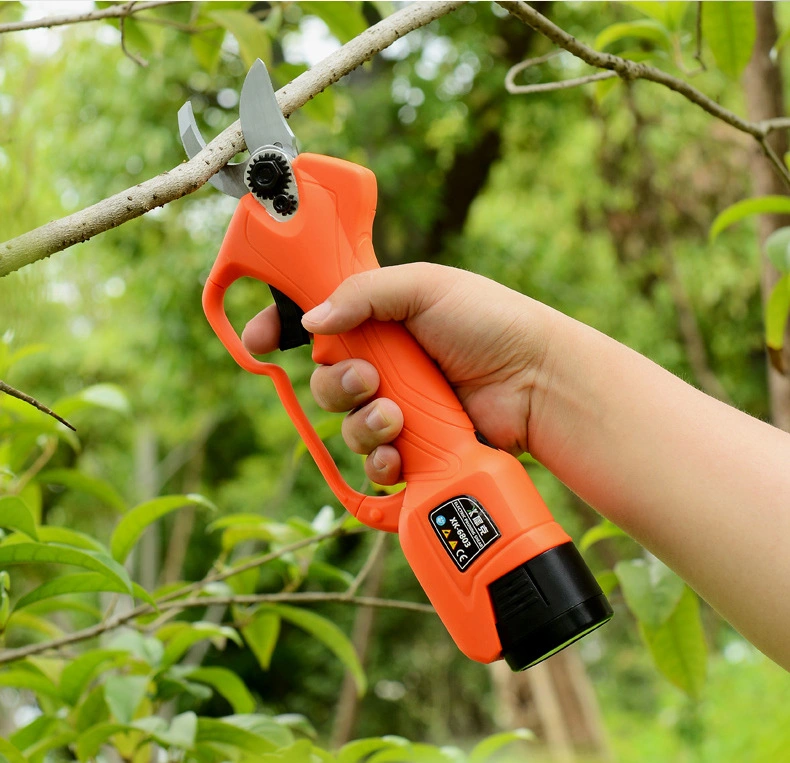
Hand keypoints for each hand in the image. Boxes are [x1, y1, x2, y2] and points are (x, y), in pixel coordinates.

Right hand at [242, 263, 554, 484]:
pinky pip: (375, 463)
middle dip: (337, 385)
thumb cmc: (489, 322)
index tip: (259, 340)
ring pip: (347, 426)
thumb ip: (365, 293)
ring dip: (364, 424)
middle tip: (369, 377)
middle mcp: (384, 364)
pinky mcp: (415, 447)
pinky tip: (399, 454)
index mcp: (379, 319)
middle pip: (324, 382)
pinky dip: (380, 462)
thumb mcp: (425, 286)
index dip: (280, 330)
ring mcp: (399, 407)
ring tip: (399, 416)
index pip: (315, 323)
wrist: (536, 381)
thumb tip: (313, 321)